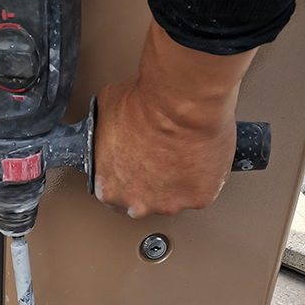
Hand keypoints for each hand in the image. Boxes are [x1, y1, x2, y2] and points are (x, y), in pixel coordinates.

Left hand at [93, 22, 256, 217]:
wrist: (181, 100)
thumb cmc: (144, 104)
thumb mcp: (105, 114)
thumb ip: (103, 136)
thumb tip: (108, 131)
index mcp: (108, 188)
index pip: (113, 193)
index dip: (125, 176)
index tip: (135, 162)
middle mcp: (137, 204)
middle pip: (143, 201)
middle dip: (150, 182)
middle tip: (159, 154)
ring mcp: (170, 204)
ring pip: (173, 198)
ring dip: (176, 180)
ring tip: (181, 151)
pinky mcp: (199, 198)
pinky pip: (200, 190)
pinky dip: (202, 176)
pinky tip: (200, 154)